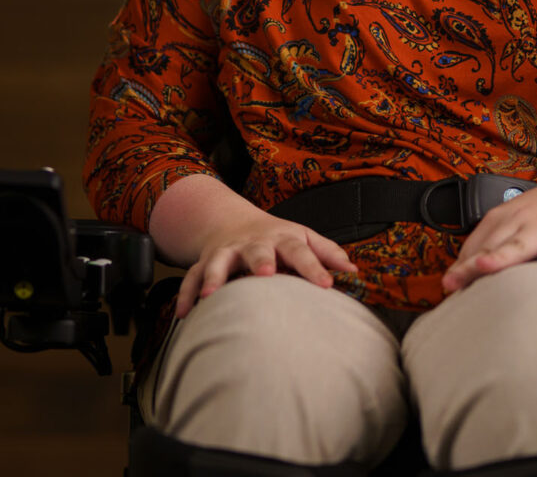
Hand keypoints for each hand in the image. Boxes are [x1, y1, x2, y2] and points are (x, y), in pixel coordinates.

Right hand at [147, 174, 356, 317]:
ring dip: (215, 276)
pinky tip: (184, 314)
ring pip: (217, 262)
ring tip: (211, 295)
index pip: (301, 251)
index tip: (327, 285)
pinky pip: (192, 278)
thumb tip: (353, 270)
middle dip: (261, 261)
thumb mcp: (303, 237)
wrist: (233, 223)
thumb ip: (327, 253)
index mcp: (282, 238)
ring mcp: (226, 252)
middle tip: (266, 275)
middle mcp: (253, 244)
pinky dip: (186, 294)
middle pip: (257, 250)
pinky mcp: (205, 263)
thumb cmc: (277, 238)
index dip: (314, 267)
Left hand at [440, 172, 536, 293]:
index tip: (448, 287)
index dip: (460, 267)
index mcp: (501, 219)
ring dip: (502, 255)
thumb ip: (493, 245)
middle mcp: (517, 222)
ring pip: (521, 244)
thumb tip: (466, 276)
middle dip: (469, 266)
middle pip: (490, 247)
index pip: (474, 245)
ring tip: (486, 265)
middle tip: (450, 284)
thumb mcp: (515, 223)